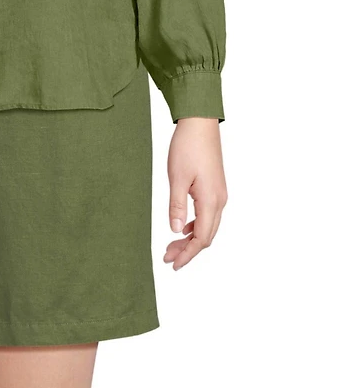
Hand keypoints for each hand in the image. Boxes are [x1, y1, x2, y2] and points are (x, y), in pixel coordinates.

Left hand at [164, 117, 227, 270]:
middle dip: (188, 250)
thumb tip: (175, 231)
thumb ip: (176, 206)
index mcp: (211, 201)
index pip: (201, 238)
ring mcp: (219, 194)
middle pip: (206, 236)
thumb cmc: (187, 147)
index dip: (187, 254)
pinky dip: (195, 225)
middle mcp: (220, 201)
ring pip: (208, 226)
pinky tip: (181, 227)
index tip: (173, 264)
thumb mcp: (177, 178)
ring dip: (190, 238)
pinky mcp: (215, 187)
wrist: (200, 123)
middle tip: (167, 257)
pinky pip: (208, 214)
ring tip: (171, 246)